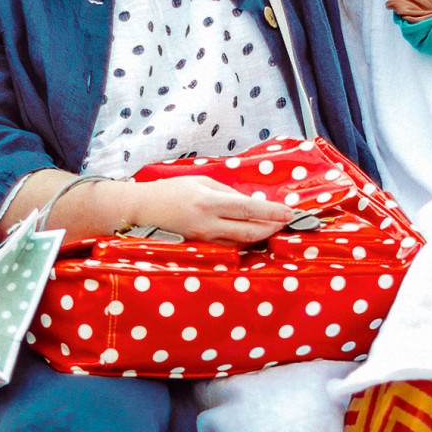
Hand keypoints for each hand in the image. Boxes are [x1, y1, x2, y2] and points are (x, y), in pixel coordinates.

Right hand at [128, 176, 294, 244]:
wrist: (141, 210)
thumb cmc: (170, 191)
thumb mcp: (200, 181)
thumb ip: (227, 193)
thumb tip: (250, 204)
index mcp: (208, 201)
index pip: (249, 209)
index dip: (272, 212)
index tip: (289, 212)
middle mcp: (207, 224)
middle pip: (250, 231)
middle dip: (272, 227)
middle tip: (286, 222)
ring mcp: (203, 240)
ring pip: (241, 242)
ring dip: (260, 236)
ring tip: (274, 228)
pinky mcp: (200, 249)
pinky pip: (228, 247)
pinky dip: (244, 242)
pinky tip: (253, 236)